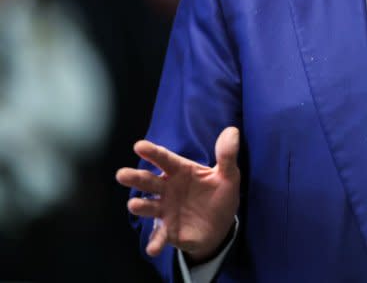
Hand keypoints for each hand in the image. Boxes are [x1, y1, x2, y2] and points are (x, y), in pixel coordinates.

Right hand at [116, 127, 240, 261]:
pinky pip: (159, 236)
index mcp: (180, 171)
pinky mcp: (168, 230)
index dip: (152, 152)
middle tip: (122, 174)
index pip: (165, 159)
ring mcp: (165, 210)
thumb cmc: (219, 194)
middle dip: (135, 178)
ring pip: (148, 206)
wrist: (221, 225)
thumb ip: (227, 155)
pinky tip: (153, 249)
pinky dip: (155, 242)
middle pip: (148, 181)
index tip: (139, 146)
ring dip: (140, 206)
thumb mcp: (228, 175)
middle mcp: (167, 188)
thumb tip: (232, 130)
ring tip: (134, 205)